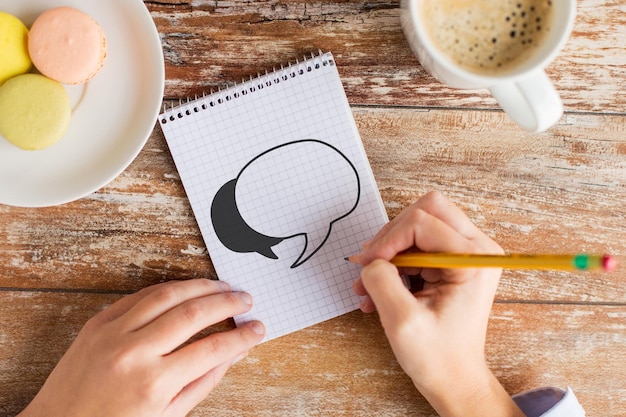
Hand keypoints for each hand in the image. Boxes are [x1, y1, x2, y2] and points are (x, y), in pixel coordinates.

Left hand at [19, 279, 264, 416]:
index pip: (213, 349)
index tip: (258, 329)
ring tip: (223, 287)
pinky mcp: (98, 321)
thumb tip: (235, 352)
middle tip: (246, 300)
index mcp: (154, 384)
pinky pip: (141, 295)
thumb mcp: (167, 415)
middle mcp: (134, 353)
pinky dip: (169, 288)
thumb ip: (204, 381)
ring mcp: (113, 333)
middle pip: (194, 313)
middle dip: (227, 303)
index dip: (242, 336)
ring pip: (168, 294)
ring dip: (202, 286)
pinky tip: (187, 289)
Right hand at [352, 191, 523, 416]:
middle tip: (370, 265)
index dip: (388, 240)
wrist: (455, 379)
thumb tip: (370, 259)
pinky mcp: (454, 262)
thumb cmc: (438, 358)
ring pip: (418, 225)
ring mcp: (466, 253)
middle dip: (391, 236)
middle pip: (425, 210)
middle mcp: (477, 249)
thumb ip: (381, 280)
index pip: (421, 222)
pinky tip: (378, 290)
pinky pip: (417, 245)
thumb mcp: (402, 321)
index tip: (366, 266)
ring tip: (369, 285)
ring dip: (389, 252)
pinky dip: (394, 263)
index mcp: (473, 259)